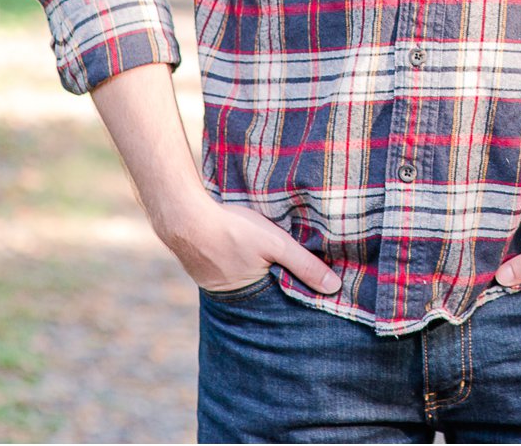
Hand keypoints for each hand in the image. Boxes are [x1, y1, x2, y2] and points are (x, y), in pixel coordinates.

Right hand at [161, 196, 341, 294]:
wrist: (185, 217)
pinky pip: (230, 272)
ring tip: (272, 267)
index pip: (283, 304)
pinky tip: (245, 254)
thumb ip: (305, 265)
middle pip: (264, 295)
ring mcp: (216, 286)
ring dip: (258, 276)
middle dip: (278, 289)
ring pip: (247, 284)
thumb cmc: (233, 230)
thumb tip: (335, 287)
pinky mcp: (205, 271)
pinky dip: (240, 266)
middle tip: (298, 281)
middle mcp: (233, 300)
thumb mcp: (276, 244)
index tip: (317, 298)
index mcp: (253, 297)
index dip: (297, 297)